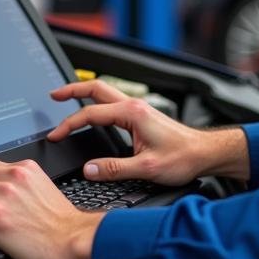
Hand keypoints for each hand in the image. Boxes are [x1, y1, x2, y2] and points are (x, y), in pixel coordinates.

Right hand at [47, 79, 249, 182]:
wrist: (205, 153)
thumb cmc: (183, 158)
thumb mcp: (146, 169)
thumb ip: (113, 169)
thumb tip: (88, 169)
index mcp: (132, 114)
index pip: (91, 114)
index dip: (69, 124)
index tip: (55, 135)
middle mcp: (134, 106)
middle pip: (96, 89)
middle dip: (72, 90)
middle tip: (53, 95)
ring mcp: (138, 109)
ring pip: (105, 93)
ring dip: (84, 93)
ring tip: (66, 98)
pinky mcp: (142, 115)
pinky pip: (113, 102)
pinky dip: (97, 102)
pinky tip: (93, 112)